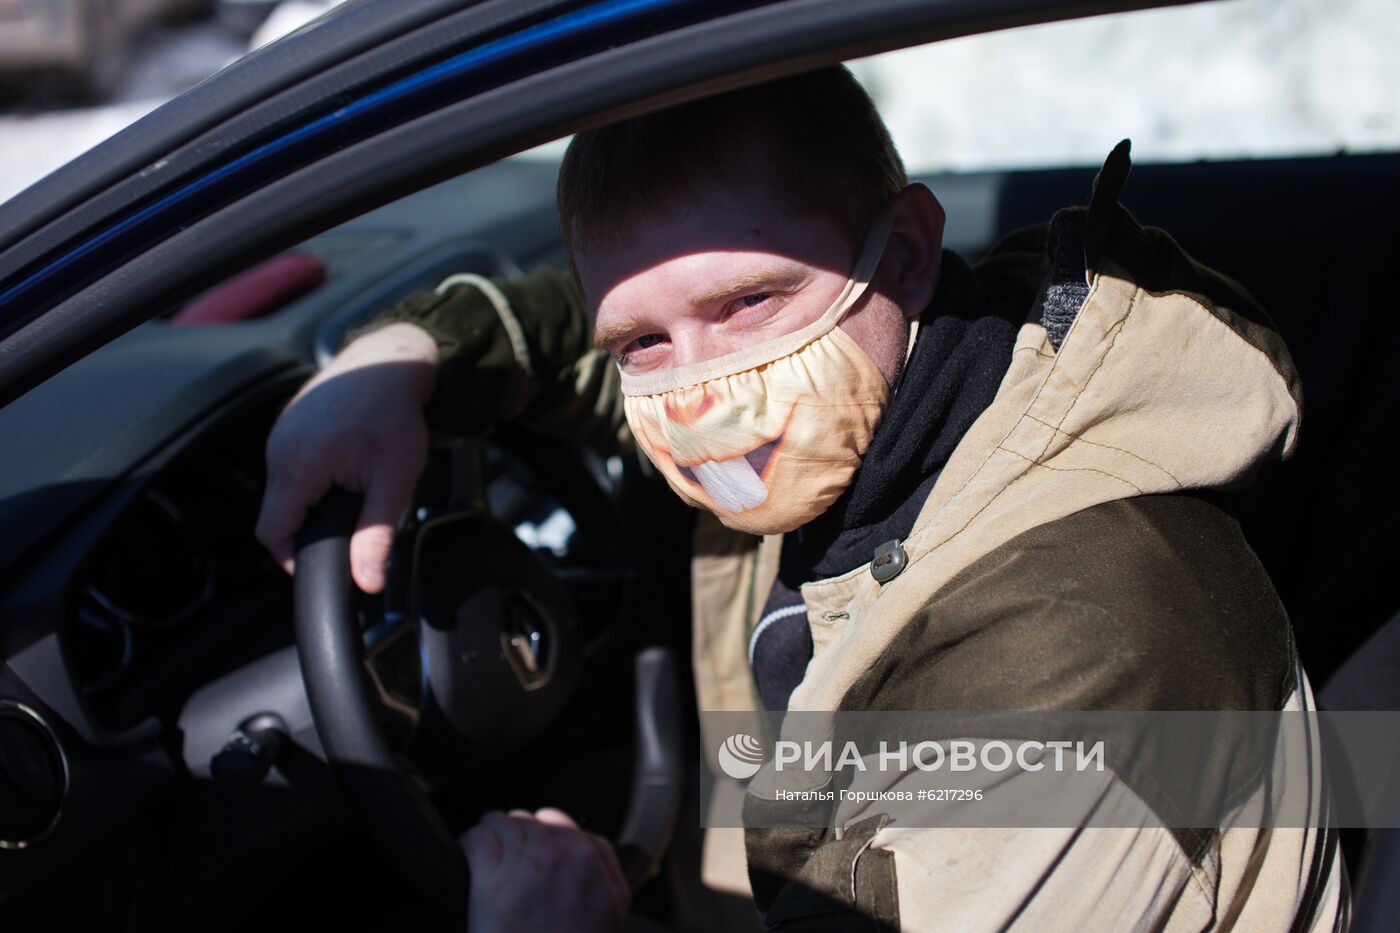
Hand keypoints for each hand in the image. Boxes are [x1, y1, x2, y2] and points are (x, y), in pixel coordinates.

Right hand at [255, 322, 438, 592]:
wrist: (390, 361)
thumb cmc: (394, 415)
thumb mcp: (394, 481)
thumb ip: (376, 534)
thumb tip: (368, 582)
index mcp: (297, 466)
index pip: (272, 533)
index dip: (293, 559)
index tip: (323, 567)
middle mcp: (277, 449)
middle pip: (277, 513)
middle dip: (311, 528)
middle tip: (350, 528)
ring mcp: (279, 434)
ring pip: (285, 490)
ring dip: (313, 502)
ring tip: (352, 491)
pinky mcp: (287, 425)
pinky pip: (290, 466)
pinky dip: (313, 478)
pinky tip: (345, 468)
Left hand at [463, 808, 629, 932]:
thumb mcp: (609, 916)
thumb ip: (605, 873)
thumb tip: (586, 845)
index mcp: (593, 864)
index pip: (560, 824)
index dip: (540, 837)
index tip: (529, 851)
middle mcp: (563, 857)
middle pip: (528, 822)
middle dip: (514, 839)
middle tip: (505, 862)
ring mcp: (526, 864)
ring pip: (500, 822)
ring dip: (490, 837)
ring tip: (484, 856)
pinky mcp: (491, 878)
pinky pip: (477, 837)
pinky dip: (469, 844)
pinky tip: (468, 856)